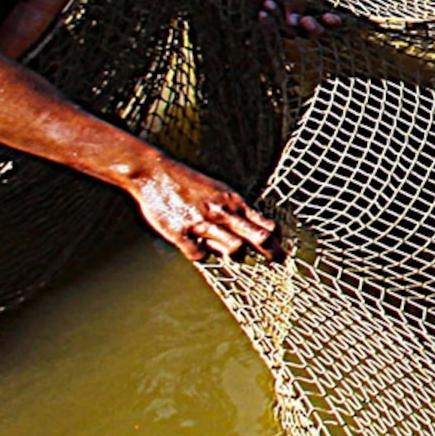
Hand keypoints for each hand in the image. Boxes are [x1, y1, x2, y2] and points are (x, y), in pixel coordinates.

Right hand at [132, 156, 282, 262]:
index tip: (279, 250)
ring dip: (233, 255)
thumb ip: (236, 210)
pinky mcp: (181, 233)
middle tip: (276, 262)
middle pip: (258, 238)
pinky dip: (201, 255)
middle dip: (272, 253)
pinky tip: (196, 247)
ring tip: (224, 250)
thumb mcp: (219, 191)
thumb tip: (252, 230)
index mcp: (233, 202)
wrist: (155, 173)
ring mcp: (202, 223)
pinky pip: (200, 255)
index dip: (276, 240)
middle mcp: (222, 212)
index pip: (266, 224)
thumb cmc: (189, 184)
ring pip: (234, 249)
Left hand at [248, 0, 339, 35]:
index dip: (332, 23)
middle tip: (306, 21)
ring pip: (291, 33)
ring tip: (267, 3)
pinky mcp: (266, 39)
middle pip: (313, 34)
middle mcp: (296, 25)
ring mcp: (281, 34)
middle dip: (313, 28)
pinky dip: (267, 23)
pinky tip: (261, 13)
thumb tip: (295, 22)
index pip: (325, 22)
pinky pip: (272, 35)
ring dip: (280, 16)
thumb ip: (294, 1)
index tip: (330, 18)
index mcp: (305, 11)